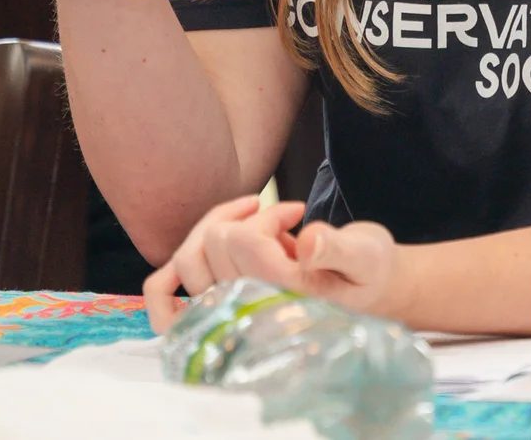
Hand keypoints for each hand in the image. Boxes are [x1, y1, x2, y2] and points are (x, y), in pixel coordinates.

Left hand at [145, 197, 414, 323]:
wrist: (368, 297)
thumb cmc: (368, 272)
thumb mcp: (367, 253)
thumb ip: (338, 248)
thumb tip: (307, 242)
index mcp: (283, 295)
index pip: (243, 241)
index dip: (268, 216)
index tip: (297, 214)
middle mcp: (248, 309)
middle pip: (212, 242)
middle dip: (247, 217)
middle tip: (280, 219)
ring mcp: (227, 316)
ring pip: (188, 258)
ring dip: (217, 230)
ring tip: (253, 230)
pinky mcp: (214, 317)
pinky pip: (163, 304)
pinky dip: (168, 277)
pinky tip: (200, 253)